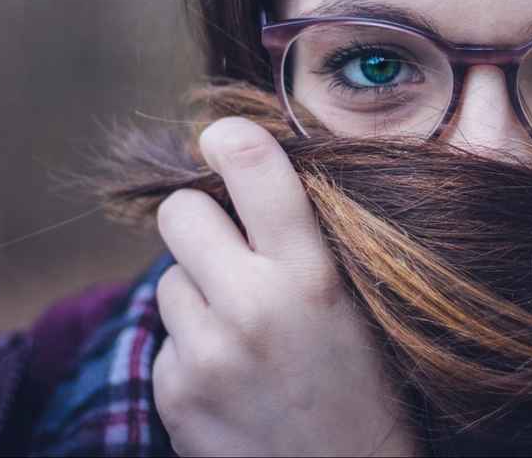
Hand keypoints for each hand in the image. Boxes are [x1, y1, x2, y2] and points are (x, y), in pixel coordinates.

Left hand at [152, 117, 419, 456]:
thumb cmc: (366, 385)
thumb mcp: (358, 300)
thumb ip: (308, 241)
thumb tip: (246, 166)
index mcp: (312, 276)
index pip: (256, 171)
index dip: (231, 140)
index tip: (222, 138)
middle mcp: (253, 307)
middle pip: (180, 212)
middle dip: (200, 221)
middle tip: (228, 246)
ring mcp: (207, 354)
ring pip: (169, 278)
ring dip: (198, 293)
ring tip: (245, 332)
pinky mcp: (175, 393)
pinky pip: (166, 340)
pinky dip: (192, 349)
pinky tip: (232, 377)